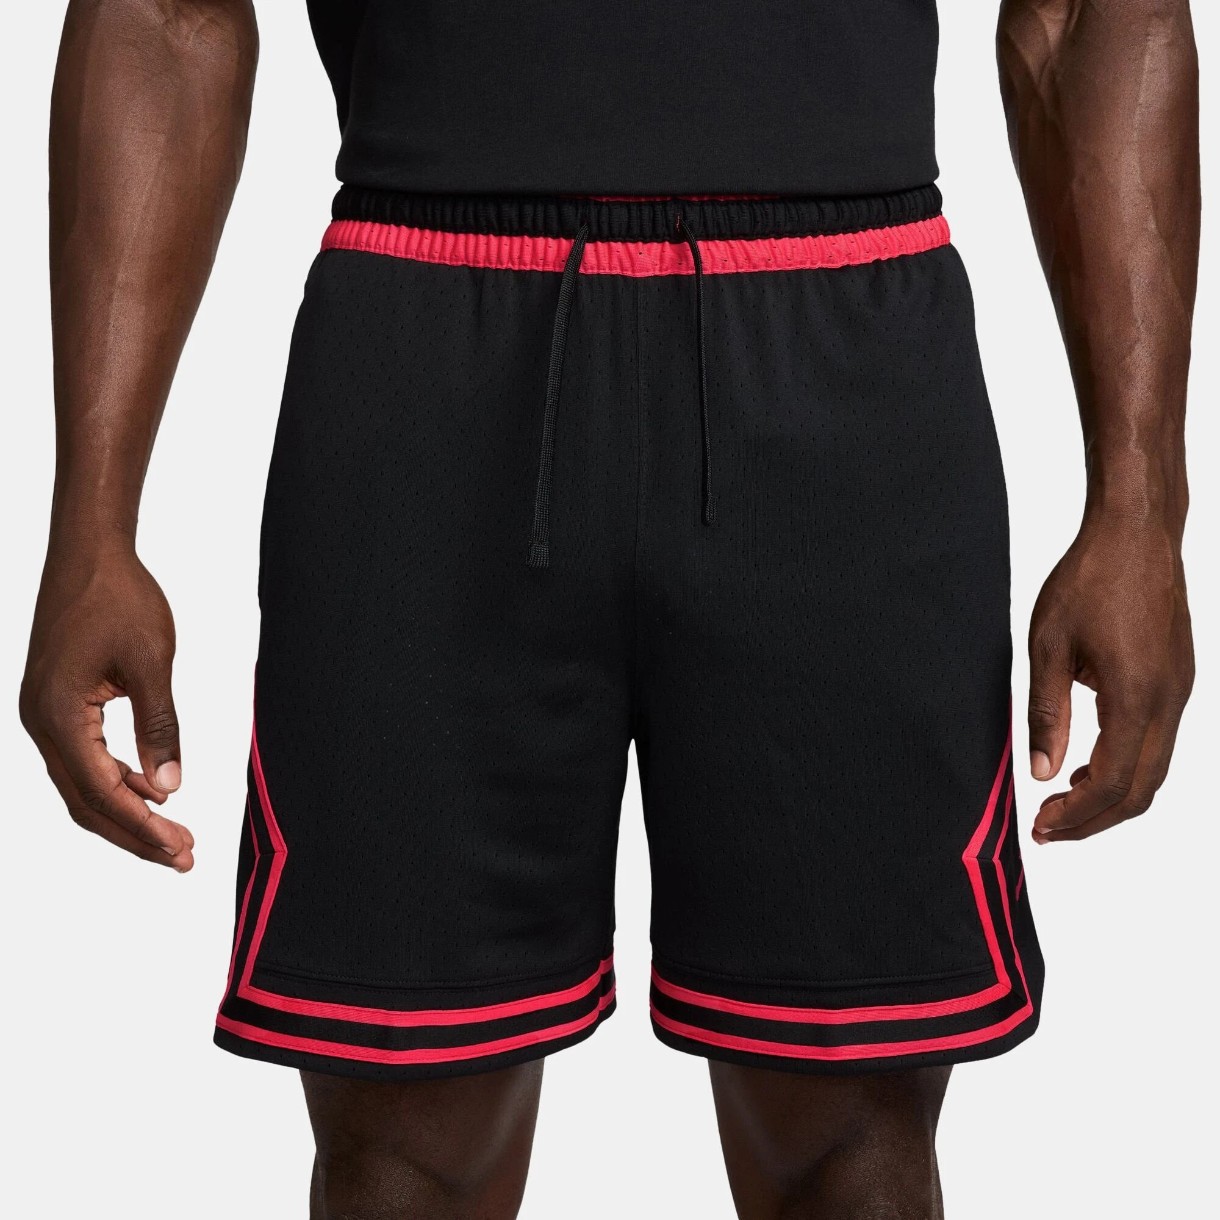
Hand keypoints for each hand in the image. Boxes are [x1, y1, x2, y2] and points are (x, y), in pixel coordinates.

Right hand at [20, 541, 193, 869]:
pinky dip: (117, 782)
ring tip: (174, 834)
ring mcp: (44, 715)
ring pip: (83, 785)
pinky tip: (152, 791)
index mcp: (59, 716)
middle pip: (87, 801)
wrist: (88, 553)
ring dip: (127, 812)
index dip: (143, 827)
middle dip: (135, 834)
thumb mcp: (152, 663)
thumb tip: (169, 788)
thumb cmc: (119, 598)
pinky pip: (83, 760)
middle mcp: (41, 723)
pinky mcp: (56, 705)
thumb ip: (160, 726)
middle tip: (183, 858)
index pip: (102, 792)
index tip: (180, 849)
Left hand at [1026, 517, 1193, 842]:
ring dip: (1112, 793)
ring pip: (1155, 768)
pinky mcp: (1178, 679)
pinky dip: (1126, 764)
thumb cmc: (1090, 579)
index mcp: (1136, 697)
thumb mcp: (1047, 647)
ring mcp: (1180, 691)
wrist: (1136, 533)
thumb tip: (1041, 770)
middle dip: (1096, 818)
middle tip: (1049, 827)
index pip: (1112, 782)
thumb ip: (1045, 714)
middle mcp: (1169, 701)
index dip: (1077, 815)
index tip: (1041, 827)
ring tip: (1063, 800)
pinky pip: (1159, 740)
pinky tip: (1088, 761)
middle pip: (1142, 788)